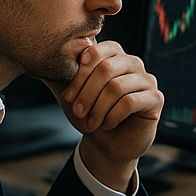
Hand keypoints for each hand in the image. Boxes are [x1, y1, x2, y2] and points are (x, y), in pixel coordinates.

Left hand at [46, 41, 163, 192]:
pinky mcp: (156, 99)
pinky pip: (131, 102)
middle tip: (77, 112)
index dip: (80, 73)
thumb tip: (39, 58)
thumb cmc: (91, 114)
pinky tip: (107, 124)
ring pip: (117, 87)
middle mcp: (133, 63)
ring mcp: (147, 80)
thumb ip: (58, 75)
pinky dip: (113, 116)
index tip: (68, 95)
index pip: (98, 50)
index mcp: (114, 55)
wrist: (108, 144)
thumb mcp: (71, 94)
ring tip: (90, 123)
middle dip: (86, 93)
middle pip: (107, 68)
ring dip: (98, 108)